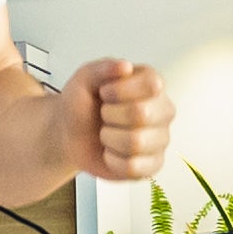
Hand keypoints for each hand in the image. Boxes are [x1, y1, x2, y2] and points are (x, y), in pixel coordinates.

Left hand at [64, 57, 173, 186]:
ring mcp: (161, 139)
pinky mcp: (153, 164)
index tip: (104, 93)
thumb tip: (125, 66)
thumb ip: (104, 68)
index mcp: (151, 84)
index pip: (151, 85)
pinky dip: (112, 160)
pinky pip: (133, 167)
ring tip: (106, 134)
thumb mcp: (85, 78)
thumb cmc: (81, 104)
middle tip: (104, 115)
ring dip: (109, 139)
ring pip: (136, 143)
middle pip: (141, 114)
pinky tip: (110, 152)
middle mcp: (163, 110)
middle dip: (110, 116)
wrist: (69, 134)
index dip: (119, 91)